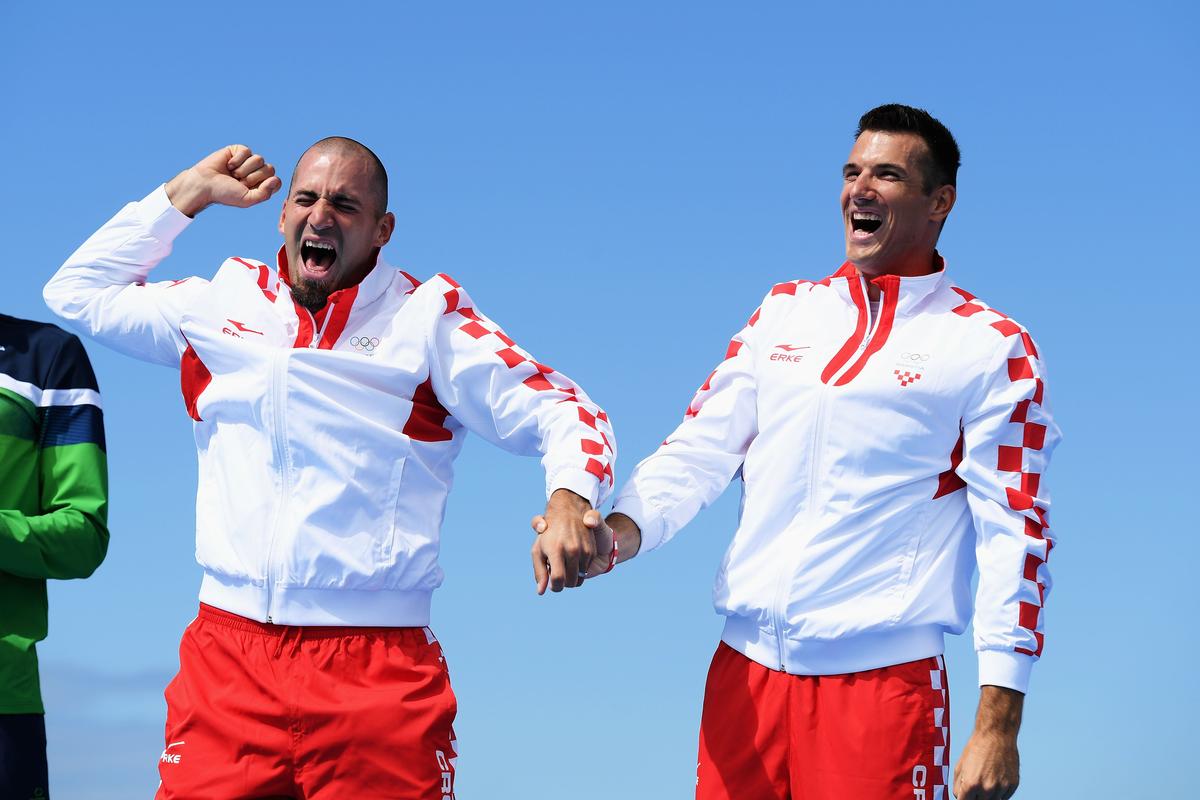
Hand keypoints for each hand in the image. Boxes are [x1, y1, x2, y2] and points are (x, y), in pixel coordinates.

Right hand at [165, 145, 281, 216]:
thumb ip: (264, 193)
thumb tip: (275, 179)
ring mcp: (249, 161)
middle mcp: (257, 172)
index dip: (265, 185)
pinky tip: (228, 165)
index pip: (276, 181)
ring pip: (259, 159)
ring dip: (243, 169)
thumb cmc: (225, 194)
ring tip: (233, 174)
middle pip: (270, 169)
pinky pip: (247, 151)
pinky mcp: (239, 151)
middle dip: (252, 177)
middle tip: (239, 182)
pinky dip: (237, 160)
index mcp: (262, 185)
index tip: (250, 189)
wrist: (205, 184)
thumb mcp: (247, 200)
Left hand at [529, 489, 604, 593]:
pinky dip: (579, 571)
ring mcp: (583, 550)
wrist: (569, 512)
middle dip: (562, 584)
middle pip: (569, 582)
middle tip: (557, 576)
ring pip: (579, 579)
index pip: (557, 579)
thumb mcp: (538, 549)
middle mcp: (572, 550)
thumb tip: (540, 591)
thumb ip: (539, 571)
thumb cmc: (549, 534)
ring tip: (564, 566)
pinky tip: (572, 560)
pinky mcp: (591, 551)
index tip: (552, 585)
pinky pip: (585, 571)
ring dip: (571, 578)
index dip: (555, 587)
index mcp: (556, 550)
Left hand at [954, 686, 1022, 798]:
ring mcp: (1001, 788)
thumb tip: (960, 798)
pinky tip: (995, 777)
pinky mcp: (1013, 785)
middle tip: (975, 785)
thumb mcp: (960, 766)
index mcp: (971, 784)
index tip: (965, 795)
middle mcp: (987, 789)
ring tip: (985, 779)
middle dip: (976, 798)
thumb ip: (958, 786)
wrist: (996, 735)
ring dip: (988, 796)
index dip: (964, 799)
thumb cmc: (975, 749)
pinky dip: (999, 792)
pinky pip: (1004, 797)